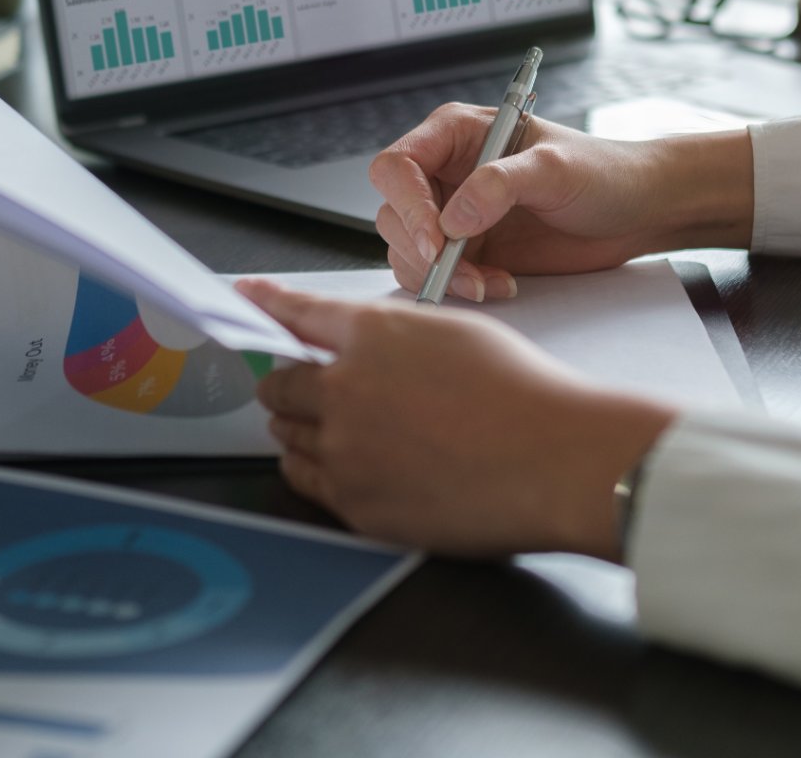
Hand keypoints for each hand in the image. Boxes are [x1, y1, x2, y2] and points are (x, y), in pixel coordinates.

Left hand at [237, 279, 674, 559]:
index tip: (241, 299)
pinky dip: (313, 467)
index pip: (297, 314)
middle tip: (306, 390)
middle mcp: (345, 388)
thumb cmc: (523, 393)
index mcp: (372, 335)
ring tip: (343, 430)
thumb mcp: (452, 333)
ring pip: (287, 433)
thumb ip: (387, 335)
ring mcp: (346, 448)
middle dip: (288, 383)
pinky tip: (346, 462)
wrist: (559, 460)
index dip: (266, 305)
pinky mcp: (355, 502)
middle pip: (280, 383)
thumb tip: (350, 344)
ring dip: (300, 426)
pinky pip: (305, 479)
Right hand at [369, 105, 752, 300]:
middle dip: (422, 250)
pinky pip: (437, 275)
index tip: (435, 240)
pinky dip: (460, 288)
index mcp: (456, 135)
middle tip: (460, 270)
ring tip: (490, 282)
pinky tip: (500, 284)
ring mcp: (454, 214)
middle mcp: (446, 174)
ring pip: (407, 250)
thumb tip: (453, 218)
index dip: (407, 204)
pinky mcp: (468, 250)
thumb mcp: (555, 168)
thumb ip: (500, 184)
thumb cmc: (605, 172)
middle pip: (394, 213)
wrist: (638, 211)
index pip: (398, 166)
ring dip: (442, 275)